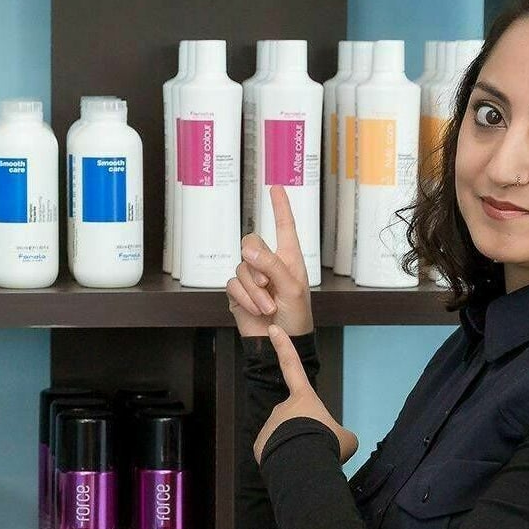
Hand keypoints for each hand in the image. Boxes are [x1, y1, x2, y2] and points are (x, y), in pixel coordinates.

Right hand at [226, 185, 313, 338]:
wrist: (281, 341)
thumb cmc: (297, 315)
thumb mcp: (291, 287)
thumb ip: (271, 264)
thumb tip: (247, 249)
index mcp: (288, 257)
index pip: (284, 226)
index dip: (280, 206)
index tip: (276, 187)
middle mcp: (268, 263)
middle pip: (251, 243)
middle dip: (257, 264)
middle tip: (267, 283)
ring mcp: (251, 278)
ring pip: (241, 268)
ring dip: (254, 291)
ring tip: (268, 306)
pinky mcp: (238, 293)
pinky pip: (232, 285)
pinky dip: (244, 298)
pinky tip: (255, 309)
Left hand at [254, 326, 357, 465]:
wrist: (305, 463)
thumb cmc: (328, 444)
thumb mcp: (345, 438)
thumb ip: (337, 435)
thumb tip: (333, 441)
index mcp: (304, 398)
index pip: (292, 365)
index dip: (283, 347)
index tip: (273, 330)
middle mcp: (282, 407)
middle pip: (296, 421)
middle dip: (305, 434)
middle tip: (317, 447)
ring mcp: (269, 425)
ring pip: (285, 438)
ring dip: (296, 448)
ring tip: (306, 457)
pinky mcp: (260, 445)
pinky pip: (274, 452)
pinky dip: (283, 460)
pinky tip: (292, 465)